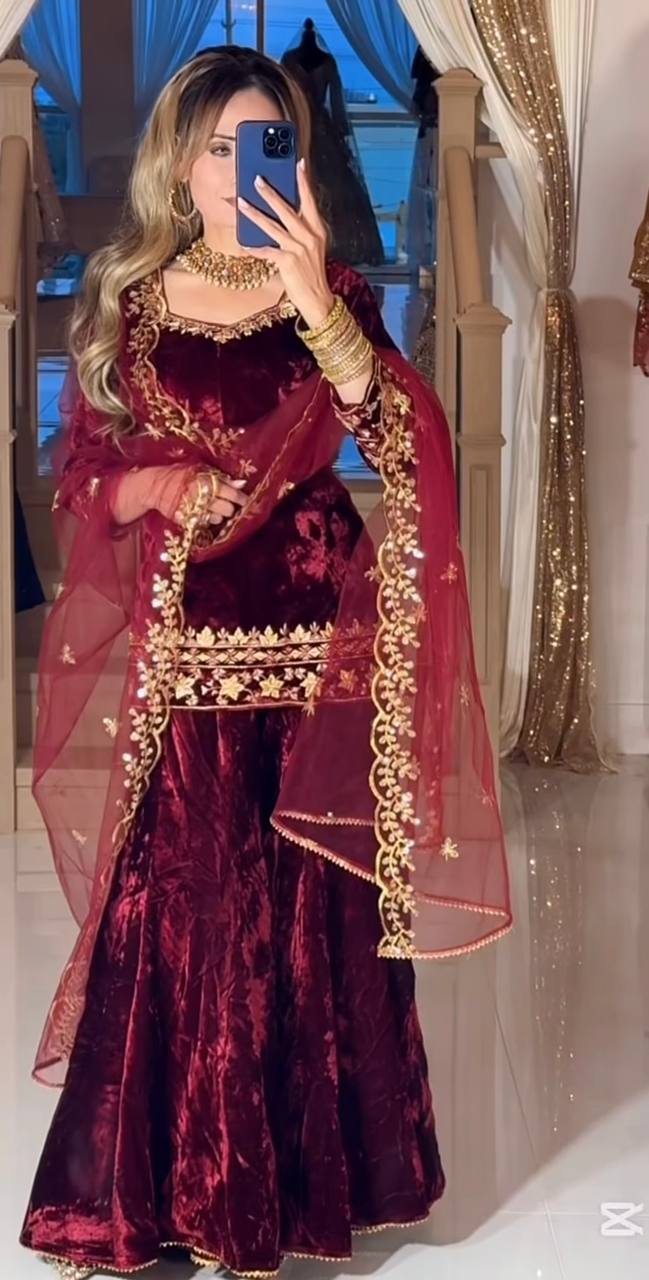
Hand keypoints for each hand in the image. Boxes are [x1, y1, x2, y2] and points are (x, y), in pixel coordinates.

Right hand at [176, 471, 247, 527]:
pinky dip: (207, 520)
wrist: (155, 486)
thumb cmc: (180, 474)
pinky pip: (205, 524)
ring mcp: (196, 511)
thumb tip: (241, 484)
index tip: (244, 500)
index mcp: (208, 482)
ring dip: (218, 515)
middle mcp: (204, 497)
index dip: (241, 498)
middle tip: (226, 504)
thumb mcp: (201, 470)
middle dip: (230, 507)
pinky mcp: (188, 520)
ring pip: (218, 519)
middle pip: (228, 510)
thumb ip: (221, 478)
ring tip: (212, 508)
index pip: (233, 494)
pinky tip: (203, 513)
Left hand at [237, 159, 334, 329]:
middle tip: (257, 179)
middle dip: (270, 193)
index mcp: (317, 230)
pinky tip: (245, 244)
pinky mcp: (288, 262)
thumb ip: (302, 230)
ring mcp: (298, 249)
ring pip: (272, 226)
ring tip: (240, 203)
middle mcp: (309, 236)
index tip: (298, 163)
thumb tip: (283, 215)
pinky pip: (267, 251)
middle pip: (287, 209)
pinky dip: (255, 248)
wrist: (317, 298)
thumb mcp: (312, 248)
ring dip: (254, 214)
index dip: (304, 181)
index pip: (310, 201)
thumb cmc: (312, 273)